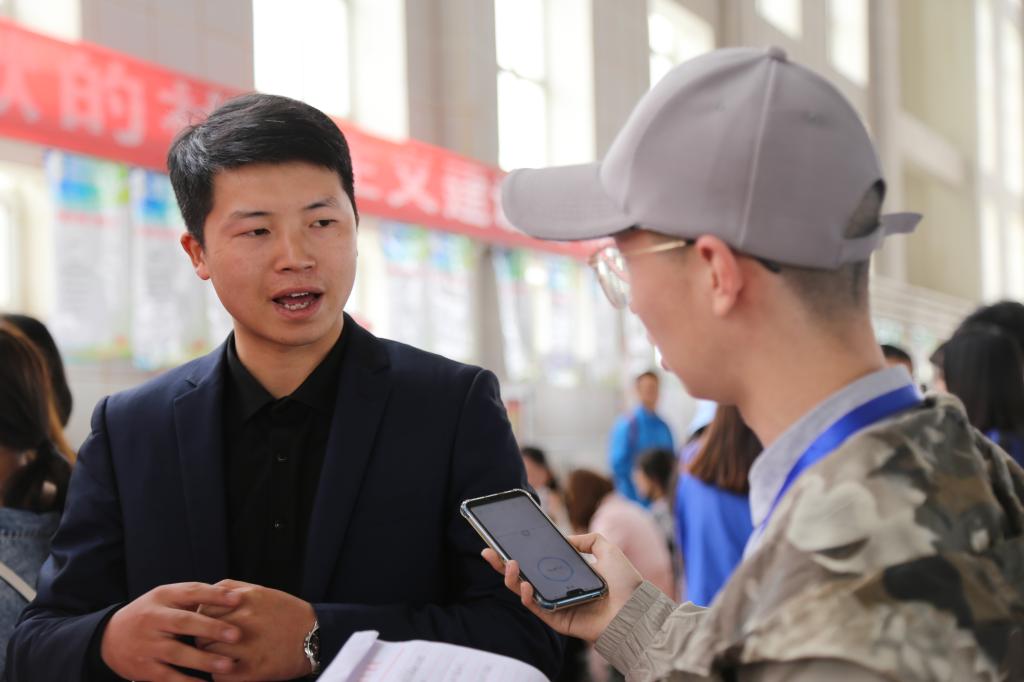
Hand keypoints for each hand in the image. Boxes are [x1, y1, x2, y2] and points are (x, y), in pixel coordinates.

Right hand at [100, 582, 242, 681]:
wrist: (109, 638)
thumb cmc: (150, 613)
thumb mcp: (166, 597)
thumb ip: (193, 596)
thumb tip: (231, 595)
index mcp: (162, 597)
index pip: (190, 592)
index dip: (214, 595)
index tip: (238, 599)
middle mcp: (153, 619)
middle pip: (184, 622)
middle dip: (211, 628)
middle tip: (237, 634)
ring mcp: (147, 645)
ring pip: (177, 653)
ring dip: (204, 660)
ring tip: (228, 664)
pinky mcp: (144, 669)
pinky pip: (168, 677)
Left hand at [195, 579, 315, 680]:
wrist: (314, 636)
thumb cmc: (285, 613)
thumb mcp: (261, 591)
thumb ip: (232, 589)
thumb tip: (204, 596)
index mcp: (245, 599)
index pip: (203, 611)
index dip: (202, 620)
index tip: (208, 626)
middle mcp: (245, 620)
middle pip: (202, 633)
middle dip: (204, 640)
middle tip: (213, 644)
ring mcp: (248, 646)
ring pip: (208, 655)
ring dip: (210, 658)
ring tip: (221, 657)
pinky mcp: (254, 670)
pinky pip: (219, 676)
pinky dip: (220, 674)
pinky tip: (230, 669)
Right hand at [481, 533, 642, 642]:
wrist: (636, 609)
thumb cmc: (626, 582)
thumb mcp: (607, 548)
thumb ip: (587, 539)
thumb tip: (565, 539)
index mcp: (566, 573)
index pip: (536, 561)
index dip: (519, 552)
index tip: (503, 541)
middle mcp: (558, 588)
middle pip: (523, 576)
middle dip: (503, 564)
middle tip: (488, 551)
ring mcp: (556, 604)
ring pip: (524, 592)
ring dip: (512, 578)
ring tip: (509, 563)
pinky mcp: (558, 620)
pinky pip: (536, 609)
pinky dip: (528, 597)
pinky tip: (526, 585)